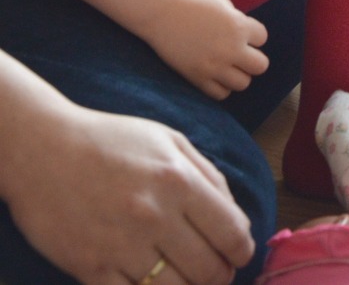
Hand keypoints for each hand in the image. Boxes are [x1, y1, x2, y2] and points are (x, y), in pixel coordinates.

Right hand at [8, 107, 253, 284]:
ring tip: (187, 278)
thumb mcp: (168, 140)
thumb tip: (236, 217)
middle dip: (220, 274)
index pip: (231, 231)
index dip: (242, 250)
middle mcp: (155, 215)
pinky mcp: (92, 269)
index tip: (238, 254)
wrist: (44, 150)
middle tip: (216, 272)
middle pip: (208, 269)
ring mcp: (123, 245)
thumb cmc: (111, 141)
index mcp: (178, 180)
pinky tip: (153, 283)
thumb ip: (208, 174)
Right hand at [142, 0, 267, 99]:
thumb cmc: (193, 4)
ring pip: (243, 83)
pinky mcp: (198, 78)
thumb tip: (248, 39)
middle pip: (260, 66)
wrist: (161, 12)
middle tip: (239, 53)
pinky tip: (215, 74)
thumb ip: (239, 22)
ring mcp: (214, 66)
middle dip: (252, 59)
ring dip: (238, 74)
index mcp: (238, 26)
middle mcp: (230, 48)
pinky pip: (221, 94)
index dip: (253, 35)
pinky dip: (221, 86)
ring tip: (227, 65)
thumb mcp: (223, 5)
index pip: (262, 38)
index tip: (240, 32)